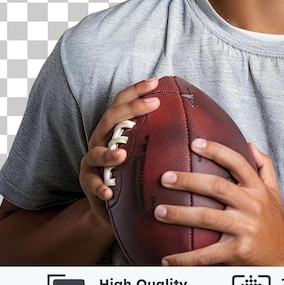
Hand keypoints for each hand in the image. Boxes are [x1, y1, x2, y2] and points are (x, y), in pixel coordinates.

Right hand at [79, 77, 160, 230]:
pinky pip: (91, 182)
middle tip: (153, 104)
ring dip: (108, 153)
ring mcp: (92, 160)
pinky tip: (109, 191)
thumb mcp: (145, 149)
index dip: (136, 90)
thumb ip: (160, 134)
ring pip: (96, 152)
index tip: (155, 81)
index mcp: (114, 127)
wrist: (112, 203)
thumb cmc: (132, 170)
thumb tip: (195, 121)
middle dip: (131, 109)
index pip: (122, 102)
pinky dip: (99, 186)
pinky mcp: (88, 182)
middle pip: (110, 118)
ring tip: (122, 154)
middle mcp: (101, 138)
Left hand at [155, 139, 283, 265]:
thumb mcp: (274, 190)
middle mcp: (251, 205)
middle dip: (189, 180)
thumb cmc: (274, 221)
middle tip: (165, 178)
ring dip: (180, 214)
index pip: (237, 163)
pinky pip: (207, 255)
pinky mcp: (237, 251)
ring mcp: (244, 228)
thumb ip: (264, 165)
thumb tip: (249, 143)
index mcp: (257, 188)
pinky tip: (167, 258)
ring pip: (208, 218)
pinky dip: (185, 258)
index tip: (195, 143)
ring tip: (159, 211)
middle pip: (217, 187)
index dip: (216, 151)